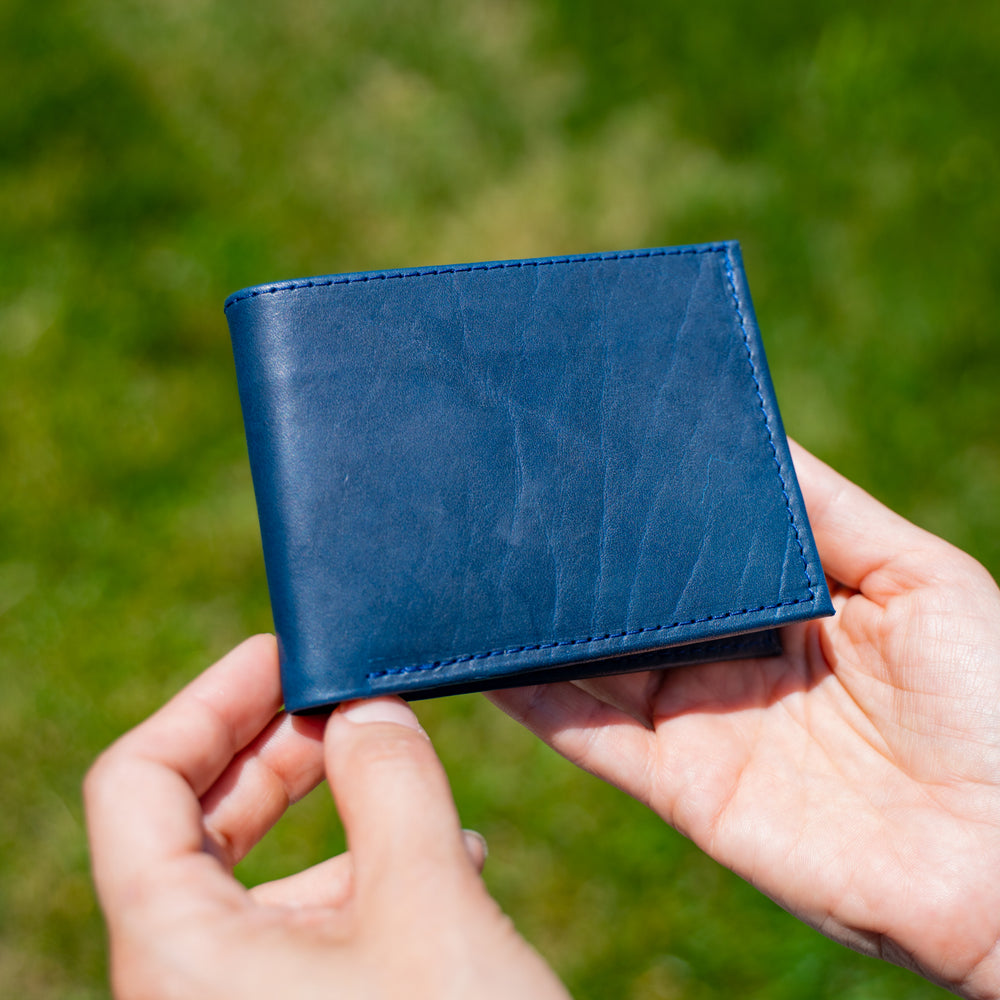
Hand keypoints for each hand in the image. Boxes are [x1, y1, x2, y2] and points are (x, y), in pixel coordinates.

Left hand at [85, 635, 568, 999]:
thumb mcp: (430, 901)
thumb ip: (392, 782)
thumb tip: (367, 706)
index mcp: (177, 956)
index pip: (136, 785)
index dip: (207, 700)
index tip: (286, 655)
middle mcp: (187, 988)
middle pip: (191, 823)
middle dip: (274, 748)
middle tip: (346, 703)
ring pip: (254, 877)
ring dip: (330, 808)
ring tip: (408, 774)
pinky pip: (303, 927)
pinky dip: (361, 871)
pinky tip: (442, 855)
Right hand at [489, 443, 999, 998]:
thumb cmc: (989, 700)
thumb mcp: (920, 575)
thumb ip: (829, 512)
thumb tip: (751, 437)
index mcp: (782, 607)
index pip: (694, 553)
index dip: (648, 515)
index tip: (594, 460)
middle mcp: (729, 661)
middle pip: (635, 606)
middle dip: (581, 564)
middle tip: (516, 506)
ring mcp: (699, 722)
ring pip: (596, 664)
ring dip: (543, 625)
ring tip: (481, 568)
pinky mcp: (677, 784)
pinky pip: (589, 734)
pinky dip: (534, 698)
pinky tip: (490, 653)